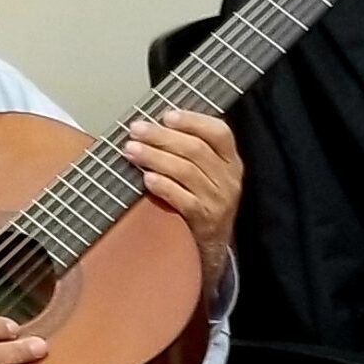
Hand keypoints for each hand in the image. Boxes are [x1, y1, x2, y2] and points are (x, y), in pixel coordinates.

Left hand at [123, 111, 241, 292]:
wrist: (213, 247)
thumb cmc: (204, 202)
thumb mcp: (210, 174)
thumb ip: (192, 150)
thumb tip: (156, 124)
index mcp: (231, 161)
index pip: (219, 132)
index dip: (192, 121)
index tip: (166, 115)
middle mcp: (228, 179)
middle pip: (195, 150)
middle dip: (162, 137)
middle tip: (136, 130)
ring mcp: (218, 201)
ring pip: (186, 171)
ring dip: (155, 158)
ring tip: (132, 150)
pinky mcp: (205, 220)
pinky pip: (182, 199)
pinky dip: (163, 186)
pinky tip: (146, 178)